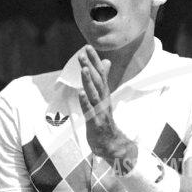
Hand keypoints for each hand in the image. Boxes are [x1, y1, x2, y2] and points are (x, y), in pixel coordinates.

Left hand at [77, 46, 134, 163]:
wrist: (111, 144)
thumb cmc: (104, 120)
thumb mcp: (103, 98)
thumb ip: (103, 79)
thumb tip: (106, 62)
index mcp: (104, 94)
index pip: (100, 73)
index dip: (94, 60)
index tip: (87, 46)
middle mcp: (103, 100)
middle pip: (97, 81)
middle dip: (90, 66)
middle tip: (83, 53)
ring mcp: (100, 111)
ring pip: (94, 94)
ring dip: (89, 82)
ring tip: (83, 69)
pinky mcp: (96, 123)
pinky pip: (90, 111)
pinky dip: (85, 102)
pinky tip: (80, 93)